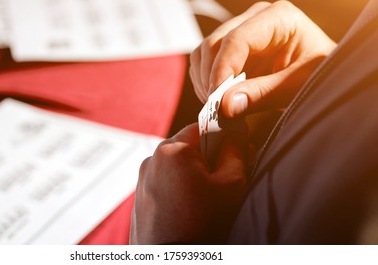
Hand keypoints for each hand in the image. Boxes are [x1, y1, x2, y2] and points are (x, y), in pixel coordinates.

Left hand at [129, 123, 247, 243]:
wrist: (173, 261)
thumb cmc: (200, 227)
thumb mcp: (231, 185)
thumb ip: (236, 153)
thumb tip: (237, 137)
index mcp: (172, 150)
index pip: (203, 126)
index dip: (223, 135)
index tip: (234, 148)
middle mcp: (152, 160)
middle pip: (189, 147)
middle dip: (208, 160)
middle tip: (221, 182)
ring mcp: (142, 179)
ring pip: (177, 166)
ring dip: (193, 176)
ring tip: (204, 202)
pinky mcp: (140, 197)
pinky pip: (165, 183)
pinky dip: (179, 190)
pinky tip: (189, 210)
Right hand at [189, 0, 336, 116]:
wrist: (323, 80)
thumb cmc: (319, 77)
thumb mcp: (296, 86)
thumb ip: (262, 94)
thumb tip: (226, 104)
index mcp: (279, 18)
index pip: (237, 39)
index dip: (222, 69)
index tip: (217, 98)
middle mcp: (255, 19)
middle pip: (214, 44)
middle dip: (211, 78)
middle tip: (218, 109)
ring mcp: (240, 31)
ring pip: (204, 53)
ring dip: (205, 82)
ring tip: (221, 107)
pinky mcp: (230, 49)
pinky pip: (204, 64)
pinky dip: (206, 84)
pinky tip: (222, 100)